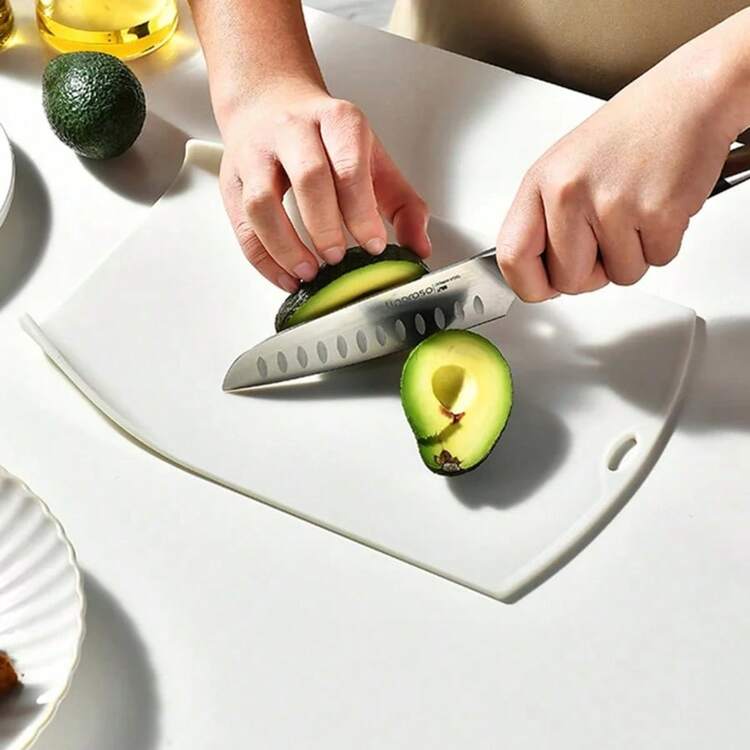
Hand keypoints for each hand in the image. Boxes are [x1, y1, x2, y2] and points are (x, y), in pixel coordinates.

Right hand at [218, 81, 430, 291]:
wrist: (270, 102)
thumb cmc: (324, 138)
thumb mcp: (373, 159)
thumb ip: (402, 204)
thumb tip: (418, 248)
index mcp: (336, 122)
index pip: (349, 165)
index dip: (361, 210)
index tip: (372, 245)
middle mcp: (293, 130)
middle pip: (308, 177)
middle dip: (324, 226)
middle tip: (337, 260)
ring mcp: (256, 154)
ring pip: (262, 201)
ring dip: (285, 246)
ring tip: (308, 273)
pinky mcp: (232, 179)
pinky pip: (241, 224)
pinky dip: (263, 259)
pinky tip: (284, 276)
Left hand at [495, 34, 744, 301]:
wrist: (687, 98)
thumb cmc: (628, 133)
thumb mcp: (565, 169)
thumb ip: (546, 221)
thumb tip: (539, 274)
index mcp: (541, 183)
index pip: (512, 257)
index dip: (531, 284)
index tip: (545, 285)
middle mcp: (570, 193)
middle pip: (568, 281)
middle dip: (592, 272)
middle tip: (607, 237)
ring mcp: (613, 205)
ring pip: (619, 277)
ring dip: (632, 255)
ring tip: (636, 210)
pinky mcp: (658, 213)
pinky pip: (656, 261)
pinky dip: (663, 243)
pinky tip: (658, 206)